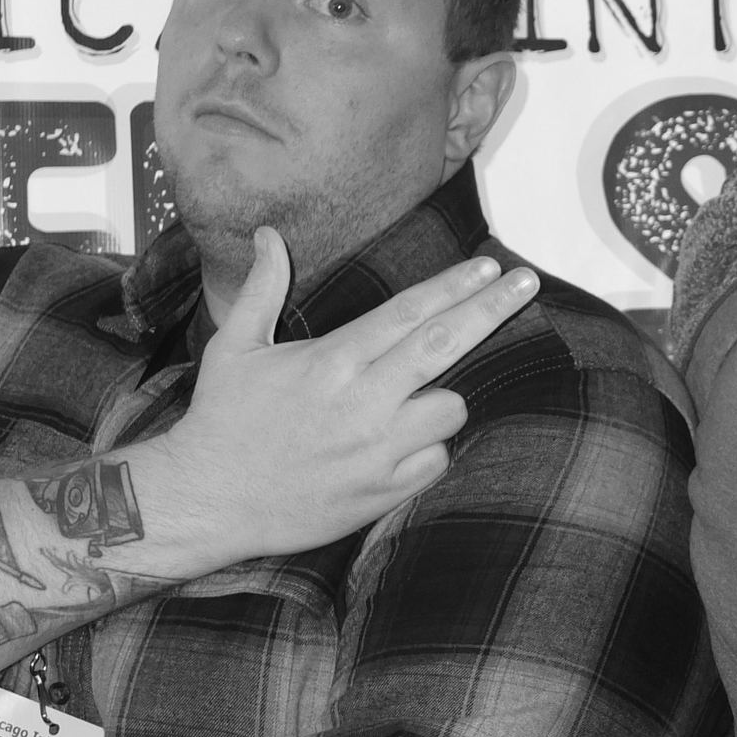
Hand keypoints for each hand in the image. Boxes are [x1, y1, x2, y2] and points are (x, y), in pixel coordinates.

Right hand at [144, 227, 538, 567]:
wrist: (209, 502)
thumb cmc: (222, 420)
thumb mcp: (235, 348)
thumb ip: (262, 289)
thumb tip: (268, 234)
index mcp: (332, 361)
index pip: (410, 312)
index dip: (456, 285)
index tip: (491, 265)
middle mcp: (362, 402)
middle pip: (446, 345)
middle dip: (492, 308)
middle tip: (527, 283)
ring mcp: (378, 450)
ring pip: (452, 408)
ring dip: (445, 396)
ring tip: (414, 398)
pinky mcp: (384, 492)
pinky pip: (436, 459)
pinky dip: (428, 449)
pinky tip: (400, 445)